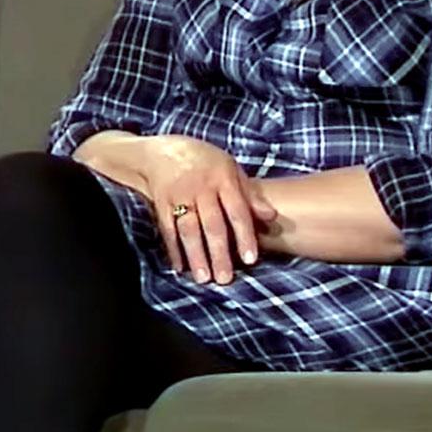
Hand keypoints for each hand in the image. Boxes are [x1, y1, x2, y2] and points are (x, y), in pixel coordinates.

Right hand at [140, 135, 276, 284]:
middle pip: (212, 224)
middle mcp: (201, 188)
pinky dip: (173, 249)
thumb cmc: (202, 160)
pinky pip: (167, 228)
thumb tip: (271, 217)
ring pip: (189, 229)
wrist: (160, 152)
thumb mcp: (229, 168)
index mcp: (222, 178)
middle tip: (225, 279)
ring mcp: (179, 195)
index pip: (237, 210)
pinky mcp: (160, 203)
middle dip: (219, 253)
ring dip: (196, 255)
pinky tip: (180, 267)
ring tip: (203, 278)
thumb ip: (249, 194)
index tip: (250, 260)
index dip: (244, 235)